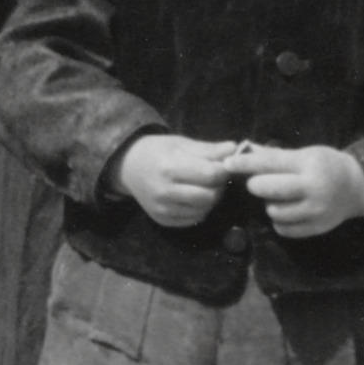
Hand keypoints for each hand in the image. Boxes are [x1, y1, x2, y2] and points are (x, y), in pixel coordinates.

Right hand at [112, 135, 236, 228]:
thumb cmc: (158, 151)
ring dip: (212, 199)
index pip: (210, 175)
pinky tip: (195, 196)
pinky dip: (201, 209)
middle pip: (209, 196)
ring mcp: (163, 209)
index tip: (225, 165)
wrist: (129, 167)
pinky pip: (194, 220)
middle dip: (219, 187)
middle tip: (217, 177)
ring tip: (206, 186)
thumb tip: (234, 149)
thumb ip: (208, 149)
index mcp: (169, 167)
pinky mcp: (163, 221)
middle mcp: (164, 192)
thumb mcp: (181, 144)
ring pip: (203, 210)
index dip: (224, 170)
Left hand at [232, 143, 363, 239]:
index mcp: (308, 164)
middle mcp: (312, 187)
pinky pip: (284, 229)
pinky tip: (287, 211)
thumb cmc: (326, 165)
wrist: (357, 187)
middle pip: (269, 190)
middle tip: (256, 183)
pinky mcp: (316, 228)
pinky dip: (279, 221)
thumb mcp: (305, 153)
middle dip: (256, 186)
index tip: (228, 163)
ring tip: (278, 198)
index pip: (270, 163)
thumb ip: (275, 156)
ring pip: (274, 212)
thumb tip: (244, 150)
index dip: (246, 163)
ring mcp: (315, 210)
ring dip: (269, 205)